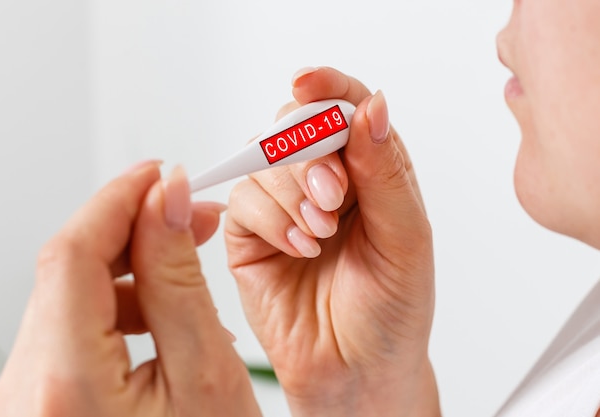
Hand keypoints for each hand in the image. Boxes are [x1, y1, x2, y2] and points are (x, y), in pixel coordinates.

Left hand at [0, 162, 260, 416]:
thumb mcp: (207, 374)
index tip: (157, 173)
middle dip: (130, 230)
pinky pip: (68, 334)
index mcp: (66, 387)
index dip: (116, 199)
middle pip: (65, 273)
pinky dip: (115, 308)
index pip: (71, 254)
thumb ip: (179, 280)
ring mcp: (24, 404)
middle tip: (188, 214)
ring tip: (185, 262)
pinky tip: (160, 312)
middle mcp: (25, 396)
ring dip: (127, 269)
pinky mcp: (39, 406)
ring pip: (67, 301)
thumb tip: (164, 202)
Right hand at [225, 67, 440, 416]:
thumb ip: (386, 173)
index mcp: (369, 171)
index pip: (345, 106)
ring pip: (264, 158)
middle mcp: (324, 181)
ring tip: (321, 234)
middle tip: (333, 196)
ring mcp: (283, 205)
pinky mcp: (250, 233)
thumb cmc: (391, 311)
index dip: (327, 86)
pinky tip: (299, 248)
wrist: (356, 372)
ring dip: (291, 191)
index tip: (308, 83)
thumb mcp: (406, 240)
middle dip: (309, 151)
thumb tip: (372, 106)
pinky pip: (242, 199)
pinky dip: (270, 219)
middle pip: (296, 124)